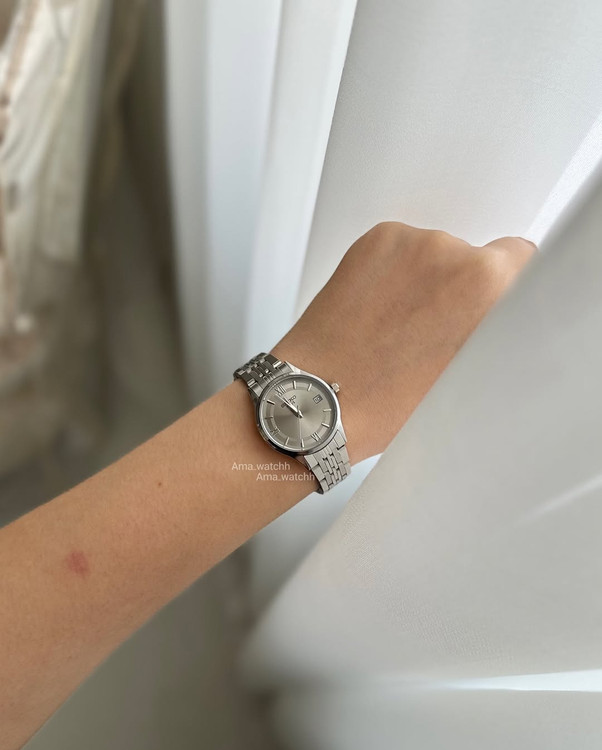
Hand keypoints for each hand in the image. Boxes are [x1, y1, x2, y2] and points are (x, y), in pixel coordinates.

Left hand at [274, 222, 534, 462]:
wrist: (321, 399)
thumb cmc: (390, 404)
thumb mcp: (470, 375)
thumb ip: (491, 329)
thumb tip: (495, 309)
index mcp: (487, 286)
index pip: (522, 257)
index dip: (508, 284)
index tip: (493, 300)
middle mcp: (450, 252)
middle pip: (474, 257)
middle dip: (462, 287)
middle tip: (436, 328)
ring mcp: (408, 242)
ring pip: (435, 253)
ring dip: (425, 279)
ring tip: (396, 324)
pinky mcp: (374, 240)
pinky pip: (400, 249)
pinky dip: (394, 272)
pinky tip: (377, 310)